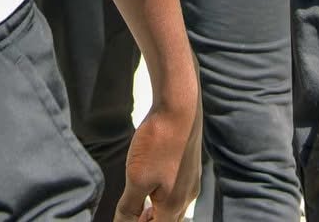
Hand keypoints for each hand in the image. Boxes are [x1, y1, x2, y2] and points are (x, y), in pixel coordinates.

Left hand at [116, 92, 200, 219]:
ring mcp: (192, 180)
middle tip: (130, 216)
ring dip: (157, 211)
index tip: (126, 218)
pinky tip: (151, 183)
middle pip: (169, 221)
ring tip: (139, 205)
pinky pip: (177, 191)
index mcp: (174, 205)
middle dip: (149, 221)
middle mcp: (187, 196)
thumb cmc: (158, 143)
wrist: (180, 107)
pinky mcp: (190, 166)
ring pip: (174, 207)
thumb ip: (130, 207)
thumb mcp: (137, 178)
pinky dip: (163, 196)